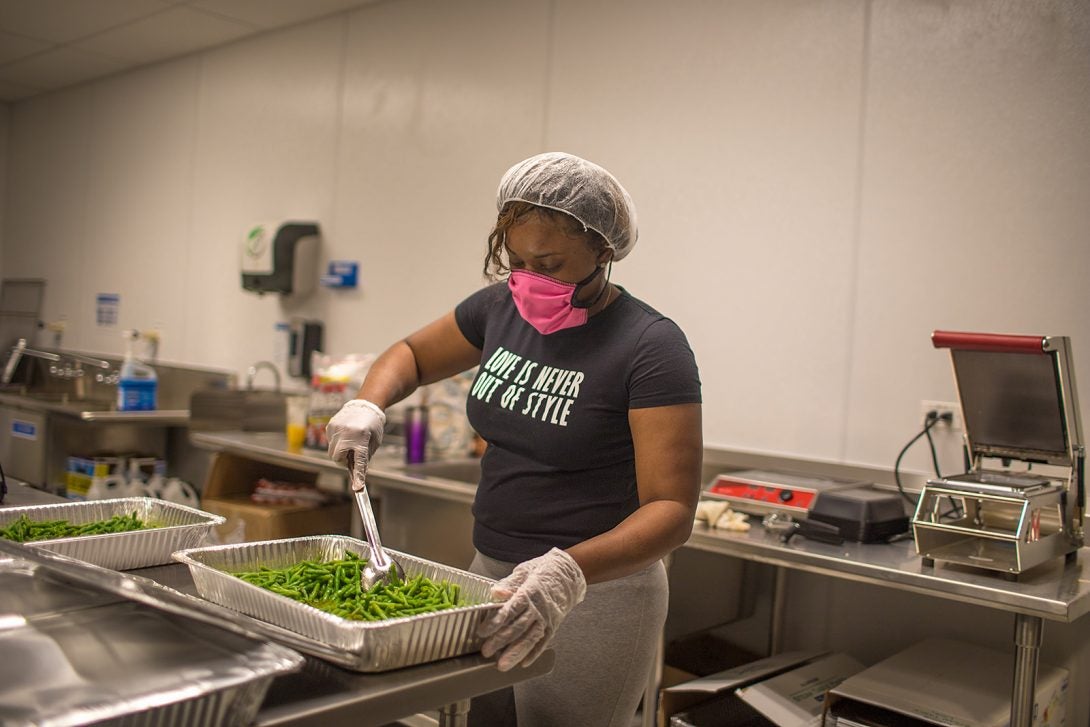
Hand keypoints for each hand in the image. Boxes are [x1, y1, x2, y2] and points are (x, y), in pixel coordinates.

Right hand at [326, 400, 385, 487]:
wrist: (366, 405)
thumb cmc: (373, 425)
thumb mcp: (374, 442)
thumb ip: (365, 457)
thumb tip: (358, 473)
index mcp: (362, 437)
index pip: (359, 461)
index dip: (358, 476)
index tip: (357, 488)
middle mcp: (347, 433)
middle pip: (338, 458)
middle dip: (344, 461)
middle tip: (352, 456)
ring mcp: (336, 429)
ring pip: (333, 452)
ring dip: (341, 452)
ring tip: (352, 442)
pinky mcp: (330, 426)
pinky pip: (331, 442)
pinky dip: (337, 443)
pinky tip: (346, 435)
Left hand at [478, 547, 585, 670]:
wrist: (570, 574)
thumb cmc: (544, 570)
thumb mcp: (525, 571)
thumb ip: (509, 584)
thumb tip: (495, 592)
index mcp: (530, 592)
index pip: (511, 609)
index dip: (496, 621)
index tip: (482, 631)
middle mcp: (539, 608)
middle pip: (518, 627)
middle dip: (501, 641)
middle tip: (486, 651)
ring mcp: (547, 618)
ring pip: (530, 638)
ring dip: (516, 653)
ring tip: (503, 665)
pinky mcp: (553, 625)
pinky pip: (543, 641)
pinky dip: (534, 653)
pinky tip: (524, 663)